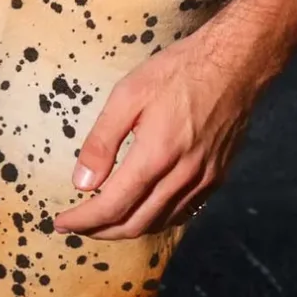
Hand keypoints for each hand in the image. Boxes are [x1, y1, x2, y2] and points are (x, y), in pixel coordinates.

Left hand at [53, 33, 263, 239]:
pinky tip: (142, 210)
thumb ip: (102, 141)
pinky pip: (182, 213)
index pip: (112, 206)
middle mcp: (181, 177)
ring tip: (103, 221)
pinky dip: (155, 219)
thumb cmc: (177, 72)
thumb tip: (82, 183)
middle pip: (135, 224)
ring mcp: (203, 181)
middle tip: (78, 225)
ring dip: (127, 229)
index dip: (83, 221)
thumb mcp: (128, 94)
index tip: (61, 223)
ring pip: (159, 223)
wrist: (234, 64)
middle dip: (101, 231)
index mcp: (155, 156)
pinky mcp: (216, 178)